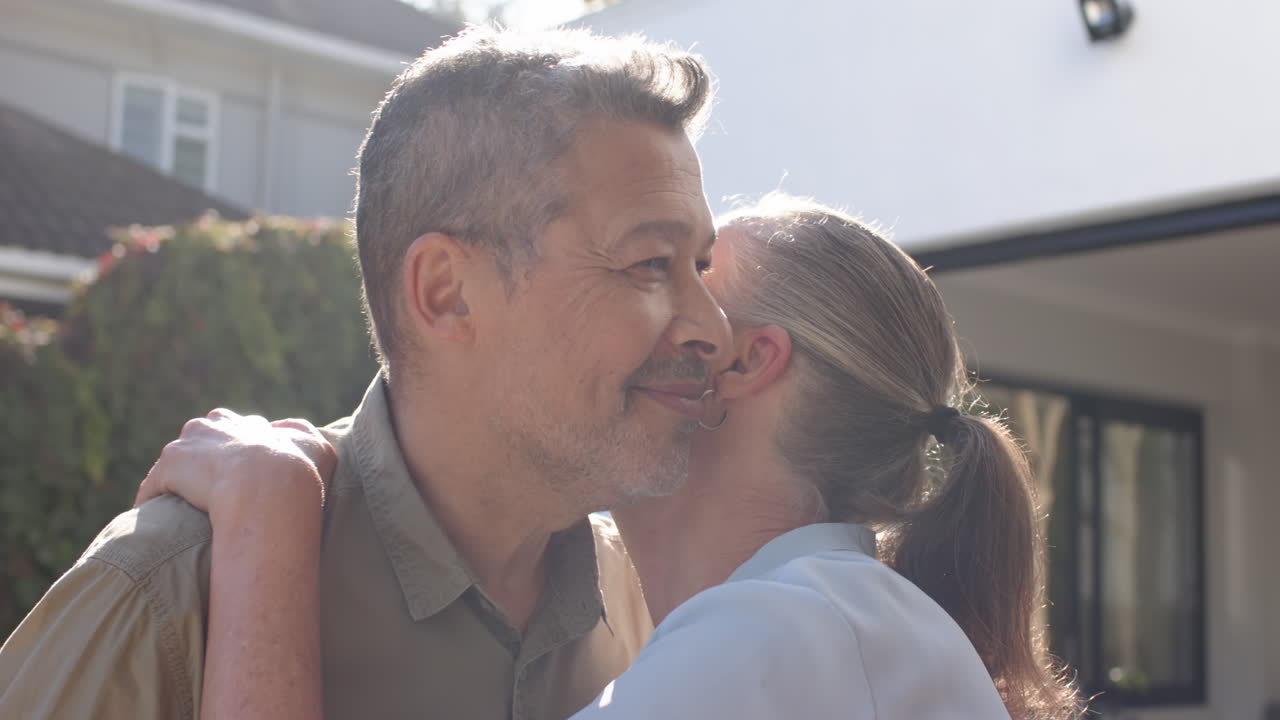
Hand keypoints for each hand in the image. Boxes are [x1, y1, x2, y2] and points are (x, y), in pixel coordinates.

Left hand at [135, 409, 336, 518]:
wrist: (271, 482)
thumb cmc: (298, 468)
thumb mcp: (316, 445)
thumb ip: (302, 432)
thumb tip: (282, 427)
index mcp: (245, 424)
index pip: (232, 431)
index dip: (234, 455)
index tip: (237, 478)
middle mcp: (214, 425)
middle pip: (198, 439)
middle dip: (200, 460)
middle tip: (207, 493)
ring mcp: (189, 445)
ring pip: (174, 464)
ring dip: (175, 483)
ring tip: (176, 511)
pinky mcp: (168, 467)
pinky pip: (154, 487)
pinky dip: (153, 503)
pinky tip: (157, 522)